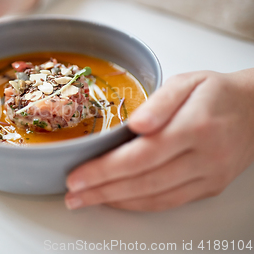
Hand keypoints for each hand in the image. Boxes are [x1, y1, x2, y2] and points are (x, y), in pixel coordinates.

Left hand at [65, 69, 253, 210]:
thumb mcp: (186, 82)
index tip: (77, 176)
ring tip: (85, 200)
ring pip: (155, 197)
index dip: (105, 169)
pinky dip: (138, 205)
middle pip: (144, 181)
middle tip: (72, 194)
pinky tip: (116, 200)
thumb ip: (159, 102)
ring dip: (115, 201)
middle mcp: (203, 157)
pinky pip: (169, 202)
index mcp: (194, 127)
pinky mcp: (209, 187)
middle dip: (102, 190)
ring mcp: (208, 176)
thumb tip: (135, 124)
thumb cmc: (215, 93)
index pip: (142, 155)